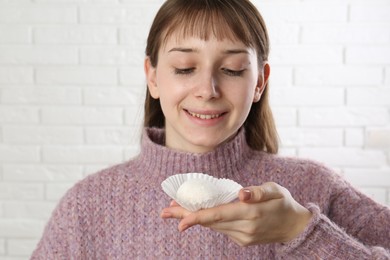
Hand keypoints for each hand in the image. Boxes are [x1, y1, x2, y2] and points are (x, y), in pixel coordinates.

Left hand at [160, 182, 311, 245]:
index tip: (179, 220)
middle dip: (186, 216)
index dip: (197, 217)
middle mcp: (245, 228)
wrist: (294, 227)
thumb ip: (258, 191)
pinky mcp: (242, 240)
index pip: (219, 215)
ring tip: (175, 209)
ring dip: (194, 218)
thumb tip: (241, 193)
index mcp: (252, 213)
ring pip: (213, 226)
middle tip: (164, 211)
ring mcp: (243, 237)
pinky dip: (208, 221)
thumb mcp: (275, 190)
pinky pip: (221, 229)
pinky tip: (197, 213)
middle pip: (210, 222)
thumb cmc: (283, 203)